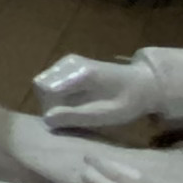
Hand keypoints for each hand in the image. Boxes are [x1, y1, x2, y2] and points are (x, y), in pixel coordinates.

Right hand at [32, 53, 164, 135]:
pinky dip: (57, 95)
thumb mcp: (105, 115)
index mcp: (80, 73)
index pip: (44, 89)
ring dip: (53, 101)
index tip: (65, 121)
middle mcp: (69, 62)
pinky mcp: (68, 64)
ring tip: (74, 112)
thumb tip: (46, 119)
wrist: (142, 84)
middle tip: (70, 119)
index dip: (50, 108)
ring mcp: (67, 61)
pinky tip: (74, 103)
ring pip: (43, 84)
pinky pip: (51, 82)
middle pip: (41, 86)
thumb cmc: (127, 102)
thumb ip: (76, 117)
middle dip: (50, 105)